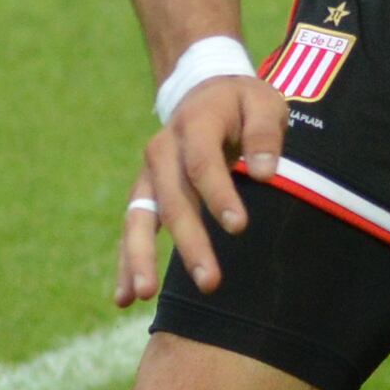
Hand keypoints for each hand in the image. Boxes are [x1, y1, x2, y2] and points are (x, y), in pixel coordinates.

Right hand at [115, 73, 289, 306]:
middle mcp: (163, 150)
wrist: (206, 91)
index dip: (219, 195)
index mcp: (195, 124)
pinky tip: (124, 297)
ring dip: (141, 257)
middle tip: (209, 282)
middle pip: (173, 200)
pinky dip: (126, 262)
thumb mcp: (263, 102)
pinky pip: (131, 229)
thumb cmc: (243, 104)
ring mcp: (149, 174)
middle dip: (189, 242)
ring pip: (139, 218)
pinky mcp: (145, 194)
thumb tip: (265, 173)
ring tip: (145, 294)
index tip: (239, 227)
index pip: (203, 163)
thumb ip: (265, 133)